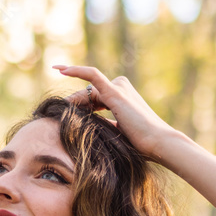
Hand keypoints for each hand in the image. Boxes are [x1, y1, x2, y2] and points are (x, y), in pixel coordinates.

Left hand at [52, 64, 174, 163]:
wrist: (158, 143)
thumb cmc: (142, 144)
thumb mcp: (118, 132)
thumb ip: (105, 124)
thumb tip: (89, 125)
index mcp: (123, 97)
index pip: (95, 98)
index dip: (81, 107)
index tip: (66, 113)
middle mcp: (121, 87)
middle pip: (89, 94)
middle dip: (75, 105)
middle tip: (58, 113)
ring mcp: (118, 88)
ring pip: (88, 91)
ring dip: (73, 101)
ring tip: (59, 108)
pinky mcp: (115, 92)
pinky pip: (92, 76)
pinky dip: (76, 70)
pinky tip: (61, 70)